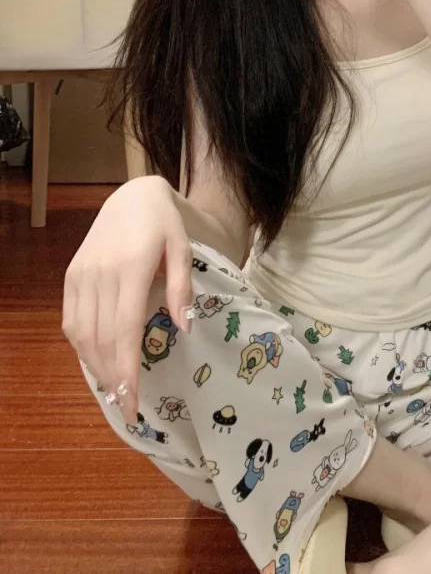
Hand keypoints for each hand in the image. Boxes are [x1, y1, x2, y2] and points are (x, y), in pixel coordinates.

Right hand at [62, 175, 192, 424]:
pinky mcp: (71, 276)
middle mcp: (101, 274)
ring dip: (95, 367)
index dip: (127, 370)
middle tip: (127, 407)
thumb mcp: (183, 249)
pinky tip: (97, 362)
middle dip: (112, 378)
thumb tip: (184, 329)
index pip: (125, 329)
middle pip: (101, 338)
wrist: (131, 197)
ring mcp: (81, 275)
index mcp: (132, 268)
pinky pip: (71, 320)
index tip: (133, 402)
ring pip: (81, 334)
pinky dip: (81, 346)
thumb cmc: (164, 226)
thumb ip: (182, 288)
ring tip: (114, 391)